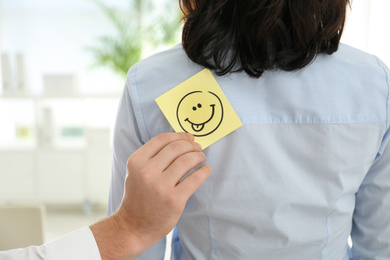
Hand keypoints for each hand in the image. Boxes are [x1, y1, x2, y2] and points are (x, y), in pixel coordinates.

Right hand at [91, 132, 210, 259]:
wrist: (133, 226)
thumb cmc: (138, 196)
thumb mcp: (136, 172)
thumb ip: (153, 157)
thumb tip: (180, 141)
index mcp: (137, 161)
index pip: (162, 140)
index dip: (179, 135)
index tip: (188, 137)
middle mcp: (147, 172)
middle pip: (176, 148)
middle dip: (191, 145)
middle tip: (198, 148)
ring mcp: (161, 186)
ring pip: (187, 161)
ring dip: (198, 156)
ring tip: (201, 158)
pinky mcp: (174, 200)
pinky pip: (195, 179)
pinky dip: (204, 171)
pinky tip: (206, 170)